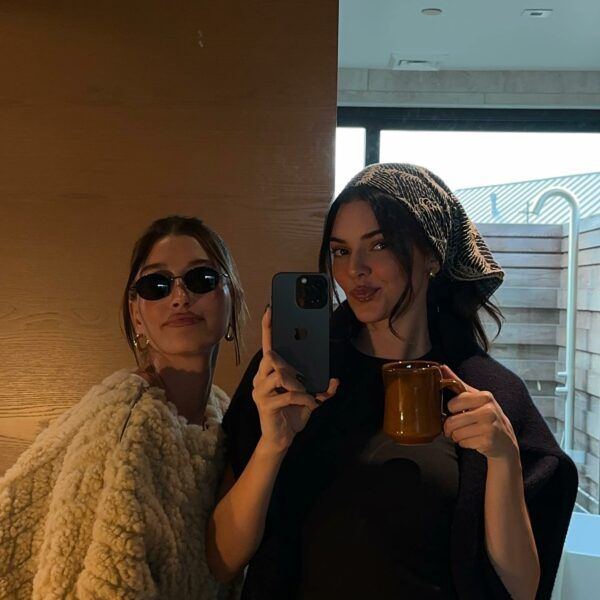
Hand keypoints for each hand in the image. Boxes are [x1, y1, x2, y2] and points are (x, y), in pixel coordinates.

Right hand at [252, 307, 338, 453]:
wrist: (280, 439)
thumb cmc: (292, 414)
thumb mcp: (309, 399)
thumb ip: (322, 389)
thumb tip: (335, 380)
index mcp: (269, 372)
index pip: (267, 346)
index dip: (268, 328)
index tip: (271, 310)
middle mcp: (260, 378)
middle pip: (271, 356)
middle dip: (290, 364)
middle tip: (301, 377)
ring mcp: (260, 391)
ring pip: (279, 374)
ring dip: (298, 383)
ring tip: (306, 392)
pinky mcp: (265, 404)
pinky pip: (288, 394)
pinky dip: (304, 398)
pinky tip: (310, 403)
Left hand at [442, 365, 518, 461]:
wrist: (505, 440)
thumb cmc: (486, 415)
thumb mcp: (475, 397)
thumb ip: (457, 383)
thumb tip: (441, 367)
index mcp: (485, 397)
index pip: (453, 404)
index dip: (451, 410)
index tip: (457, 411)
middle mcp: (489, 411)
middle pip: (452, 421)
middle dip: (449, 427)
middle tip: (455, 426)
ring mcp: (489, 427)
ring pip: (456, 434)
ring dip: (456, 436)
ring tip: (465, 432)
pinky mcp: (488, 441)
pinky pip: (463, 443)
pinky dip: (464, 443)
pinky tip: (473, 440)